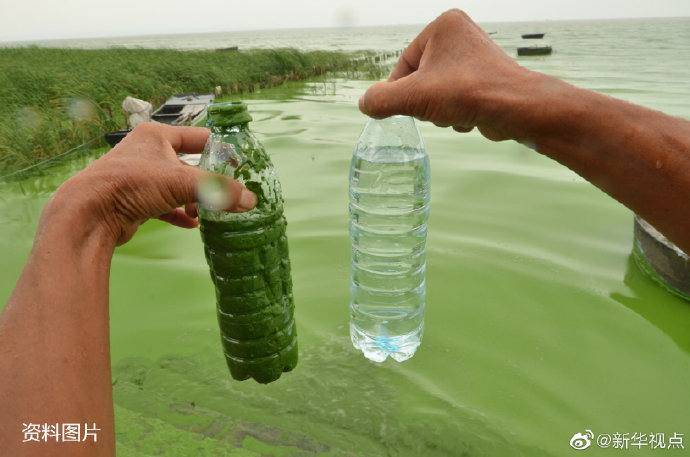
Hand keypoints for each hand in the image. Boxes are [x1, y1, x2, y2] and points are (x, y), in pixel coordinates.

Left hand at [49, 122, 256, 245]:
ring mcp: (138, 177)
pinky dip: (179, 213)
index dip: (220, 150)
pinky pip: (164, 205)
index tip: (238, 165)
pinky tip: (191, 223)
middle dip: (206, 182)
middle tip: (224, 195)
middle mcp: (146, 152)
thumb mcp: (182, 183)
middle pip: (189, 165)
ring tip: (205, 213)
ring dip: (194, 200)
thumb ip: (219, 190)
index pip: (198, 137)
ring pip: (176, 186)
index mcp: (156, 136)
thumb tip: (250, 200)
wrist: (90, 214)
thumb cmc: (131, 185)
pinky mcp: (132, 200)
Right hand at [359, 9, 533, 140]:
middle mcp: (461, 35)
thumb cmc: (466, 92)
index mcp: (442, 25)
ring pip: (437, 91)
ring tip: (456, 112)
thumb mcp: (413, 97)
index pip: (404, 63)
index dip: (400, 90)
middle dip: (425, 101)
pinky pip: (455, 98)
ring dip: (439, 110)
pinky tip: (469, 116)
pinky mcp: (485, 79)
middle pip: (420, 79)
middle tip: (438, 107)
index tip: (406, 108)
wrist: (515, 108)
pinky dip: (456, 112)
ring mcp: (475, 57)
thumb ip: (381, 100)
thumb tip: (365, 103)